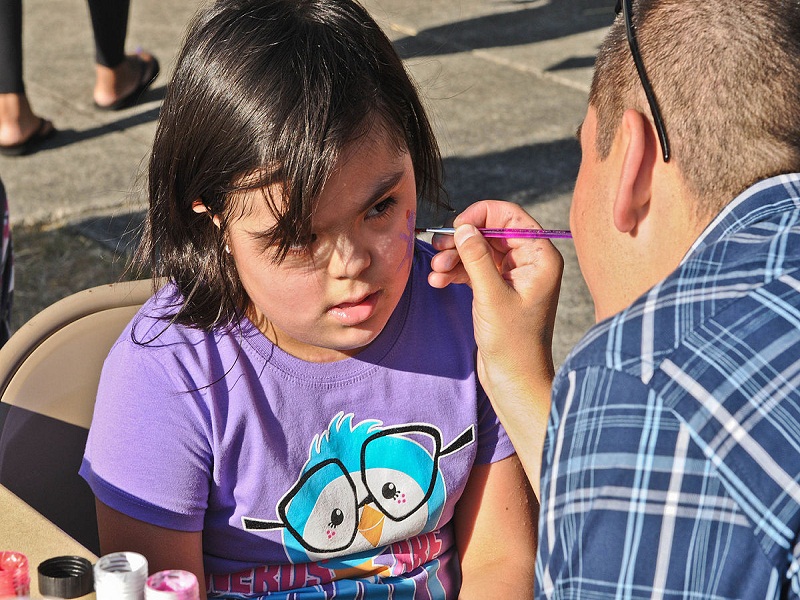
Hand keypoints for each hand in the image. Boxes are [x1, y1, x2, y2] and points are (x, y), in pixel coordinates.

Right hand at [428, 200, 563, 494]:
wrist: (514, 380)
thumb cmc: (512, 343)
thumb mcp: (491, 296)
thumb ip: (477, 258)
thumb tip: (464, 227)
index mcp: (541, 257)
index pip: (511, 217)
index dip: (482, 215)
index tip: (457, 226)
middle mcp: (530, 262)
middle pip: (492, 232)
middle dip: (463, 240)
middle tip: (438, 248)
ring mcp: (513, 277)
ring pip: (480, 251)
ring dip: (455, 257)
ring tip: (436, 270)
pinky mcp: (498, 291)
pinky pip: (475, 269)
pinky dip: (456, 272)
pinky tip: (438, 280)